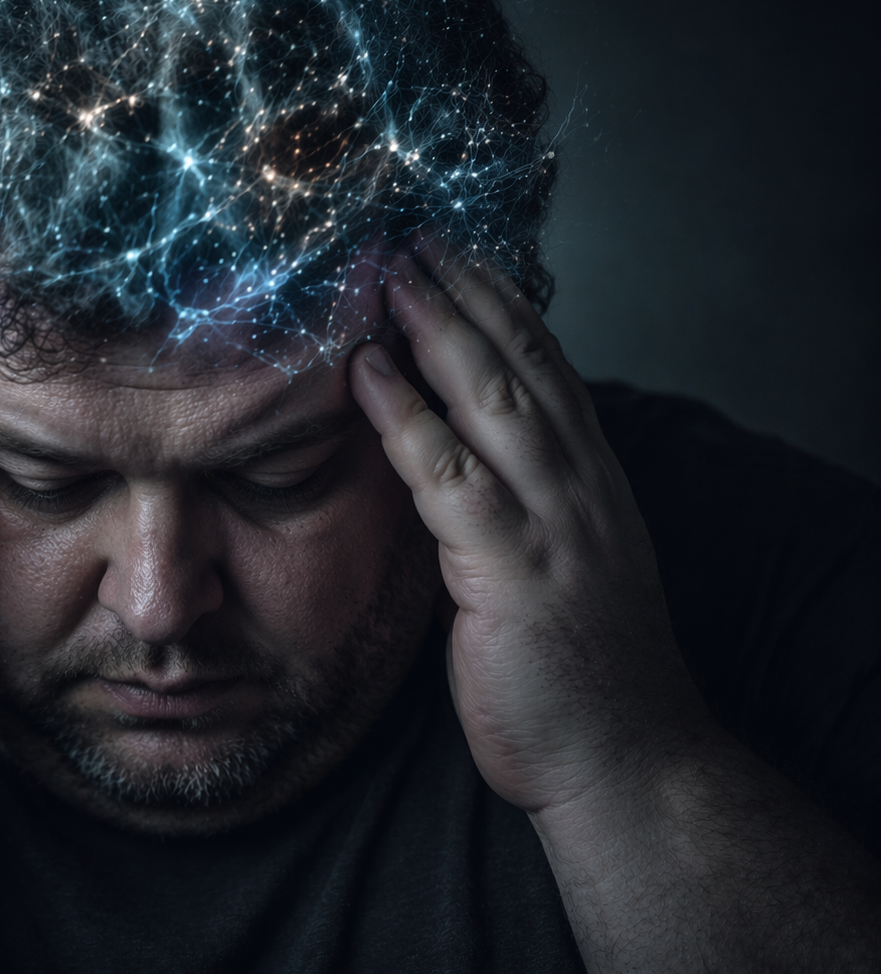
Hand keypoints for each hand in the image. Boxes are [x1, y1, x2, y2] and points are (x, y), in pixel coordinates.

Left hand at [349, 244, 704, 813]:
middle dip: (465, 289)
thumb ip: (516, 503)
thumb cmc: (578, 669)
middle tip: (412, 231)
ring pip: (493, 399)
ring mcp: (553, 523)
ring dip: (435, 327)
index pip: (546, 366)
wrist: (627, 762)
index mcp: (590, 481)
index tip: (452, 251)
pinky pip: (450, 476)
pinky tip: (366, 370)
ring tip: (386, 271)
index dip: (498, 302)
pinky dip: (406, 416)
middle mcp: (580, 485)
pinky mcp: (515, 571)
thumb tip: (451, 456)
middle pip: (522, 361)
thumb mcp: (557, 564)